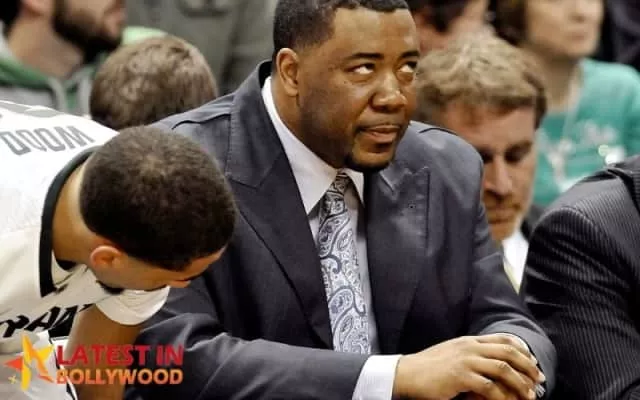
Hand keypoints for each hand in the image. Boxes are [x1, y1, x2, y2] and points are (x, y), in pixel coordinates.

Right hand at [392, 334, 544, 399]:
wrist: (408, 373)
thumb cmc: (428, 368)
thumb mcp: (451, 353)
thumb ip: (469, 353)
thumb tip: (488, 361)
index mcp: (469, 341)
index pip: (502, 339)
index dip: (522, 350)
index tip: (533, 363)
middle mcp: (470, 347)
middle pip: (508, 352)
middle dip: (528, 366)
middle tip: (539, 380)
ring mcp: (465, 360)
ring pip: (503, 368)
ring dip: (521, 383)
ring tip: (530, 395)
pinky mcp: (460, 376)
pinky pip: (489, 386)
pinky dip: (502, 396)